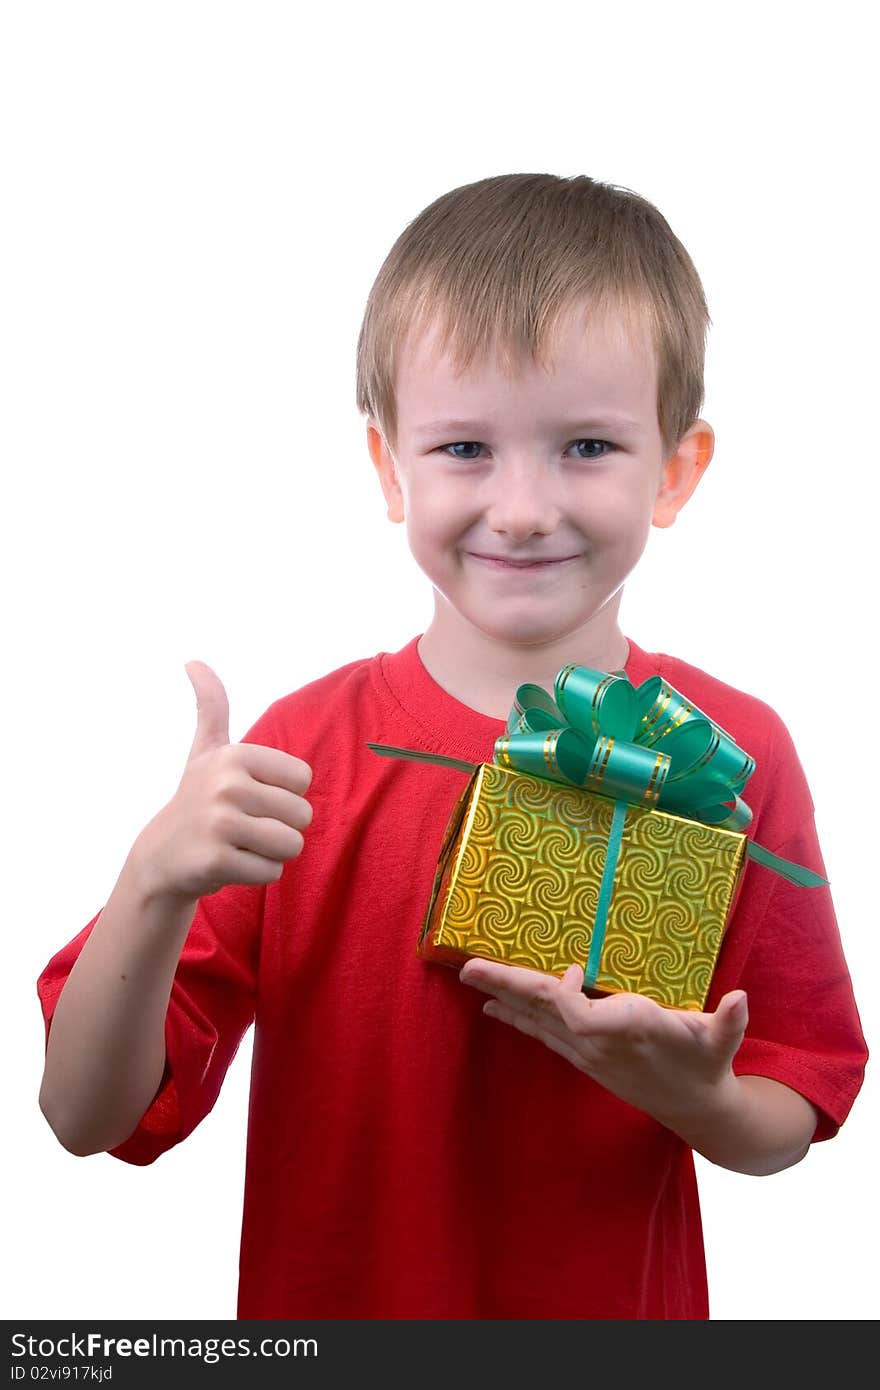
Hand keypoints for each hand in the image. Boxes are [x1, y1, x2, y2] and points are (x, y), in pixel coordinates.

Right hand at [134, 661, 313, 902]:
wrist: (161, 855)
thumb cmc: (197, 798)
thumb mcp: (205, 749)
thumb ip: (210, 706)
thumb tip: (193, 661)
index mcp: (235, 755)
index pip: (303, 780)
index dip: (284, 794)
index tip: (250, 796)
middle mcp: (226, 784)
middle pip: (302, 815)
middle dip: (280, 827)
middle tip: (244, 826)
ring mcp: (220, 823)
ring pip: (291, 845)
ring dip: (272, 852)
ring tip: (240, 844)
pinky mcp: (217, 860)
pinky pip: (272, 872)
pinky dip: (257, 873)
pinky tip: (229, 863)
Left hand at [459, 958, 748, 1127]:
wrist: (698, 1108)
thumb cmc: (708, 1062)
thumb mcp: (721, 1039)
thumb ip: (729, 1020)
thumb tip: (740, 999)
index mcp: (626, 1031)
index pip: (578, 1016)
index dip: (563, 994)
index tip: (569, 970)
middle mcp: (597, 1044)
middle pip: (544, 1013)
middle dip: (506, 988)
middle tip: (467, 968)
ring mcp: (587, 1054)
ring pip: (538, 1023)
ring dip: (504, 1000)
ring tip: (472, 981)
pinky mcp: (585, 1058)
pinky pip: (545, 1034)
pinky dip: (520, 1018)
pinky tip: (498, 1009)